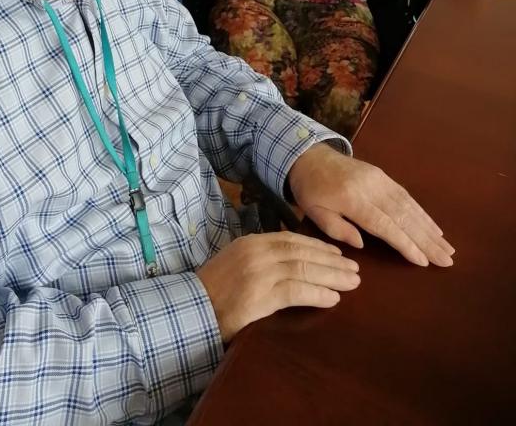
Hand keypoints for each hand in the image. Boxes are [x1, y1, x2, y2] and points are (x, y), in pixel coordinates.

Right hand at [195, 232, 359, 343]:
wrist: (192, 308)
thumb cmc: (213, 290)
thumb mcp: (235, 263)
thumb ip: (259, 258)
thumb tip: (289, 261)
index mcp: (251, 242)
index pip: (290, 239)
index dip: (317, 246)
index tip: (337, 254)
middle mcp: (256, 252)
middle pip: (302, 253)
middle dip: (332, 260)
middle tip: (355, 269)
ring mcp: (259, 273)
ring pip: (304, 269)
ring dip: (332, 276)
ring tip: (352, 283)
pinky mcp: (260, 296)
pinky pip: (296, 291)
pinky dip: (317, 294)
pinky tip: (333, 299)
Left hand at [287, 143, 453, 267]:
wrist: (309, 154)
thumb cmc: (310, 189)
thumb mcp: (314, 212)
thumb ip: (337, 229)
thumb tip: (361, 243)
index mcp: (351, 199)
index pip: (383, 225)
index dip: (405, 243)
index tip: (423, 261)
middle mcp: (370, 188)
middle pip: (403, 217)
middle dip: (427, 240)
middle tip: (447, 259)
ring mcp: (379, 180)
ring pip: (409, 206)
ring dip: (430, 227)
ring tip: (447, 247)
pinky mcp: (382, 175)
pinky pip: (406, 196)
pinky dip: (422, 212)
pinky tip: (433, 227)